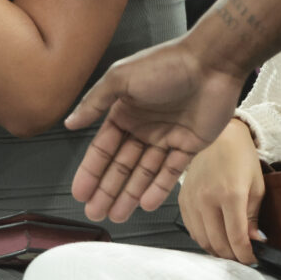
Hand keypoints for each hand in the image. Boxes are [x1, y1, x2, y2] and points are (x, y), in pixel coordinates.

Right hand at [65, 36, 245, 222]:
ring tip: (116, 216)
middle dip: (107, 190)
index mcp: (123, 112)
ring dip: (129, 194)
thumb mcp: (120, 79)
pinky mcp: (190, 145)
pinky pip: (171, 172)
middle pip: (121, 166)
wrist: (210, 63)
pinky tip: (145, 203)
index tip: (79, 193)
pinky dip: (158, 188)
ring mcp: (166, 138)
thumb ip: (94, 103)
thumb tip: (69, 123)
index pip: (102, 149)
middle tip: (94, 212)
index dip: (90, 172)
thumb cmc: (163, 65)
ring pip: (143, 173)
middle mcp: (142, 128)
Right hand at [178, 118, 263, 263]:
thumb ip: (252, 217)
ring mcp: (191, 199)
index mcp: (230, 195)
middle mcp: (206, 199)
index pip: (237, 238)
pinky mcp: (182, 198)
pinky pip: (191, 229)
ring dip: (218, 249)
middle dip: (234, 256)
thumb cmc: (241, 158)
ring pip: (202, 240)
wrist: (218, 137)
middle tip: (244, 255)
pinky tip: (215, 235)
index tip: (255, 258)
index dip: (248, 255)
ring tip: (230, 247)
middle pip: (218, 243)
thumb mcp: (256, 187)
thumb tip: (254, 242)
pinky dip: (203, 238)